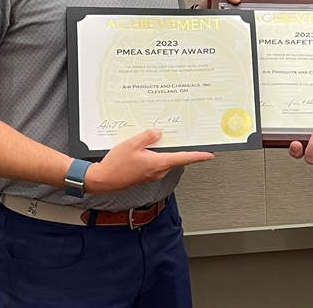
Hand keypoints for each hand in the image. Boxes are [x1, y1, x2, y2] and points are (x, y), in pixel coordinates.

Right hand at [84, 128, 213, 193]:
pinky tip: (151, 148)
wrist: (103, 180)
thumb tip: (158, 133)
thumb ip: (147, 136)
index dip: (198, 156)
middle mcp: (158, 171)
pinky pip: (157, 163)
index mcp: (158, 163)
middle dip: (184, 150)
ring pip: (166, 160)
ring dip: (169, 152)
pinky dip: (158, 155)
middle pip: (176, 158)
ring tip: (166, 140)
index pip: (184, 158)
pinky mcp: (146, 175)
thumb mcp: (131, 144)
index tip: (209, 154)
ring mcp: (152, 174)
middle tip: (190, 139)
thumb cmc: (116, 166)